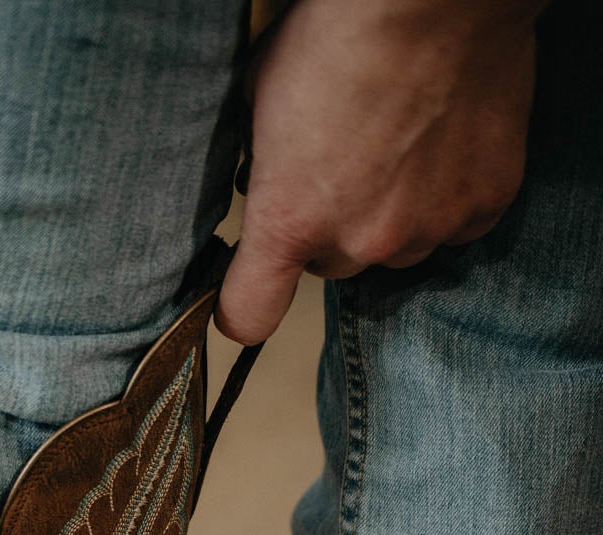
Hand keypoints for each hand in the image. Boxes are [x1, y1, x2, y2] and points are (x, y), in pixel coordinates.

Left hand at [217, 0, 541, 343]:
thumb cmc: (343, 27)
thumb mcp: (263, 93)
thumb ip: (263, 160)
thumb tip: (269, 175)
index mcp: (289, 219)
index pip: (250, 313)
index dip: (242, 307)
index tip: (244, 295)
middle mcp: (358, 241)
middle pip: (333, 264)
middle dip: (333, 226)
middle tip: (346, 161)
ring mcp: (426, 228)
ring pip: (398, 248)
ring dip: (395, 213)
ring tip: (401, 142)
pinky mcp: (484, 204)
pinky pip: (458, 223)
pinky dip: (451, 194)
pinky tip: (446, 142)